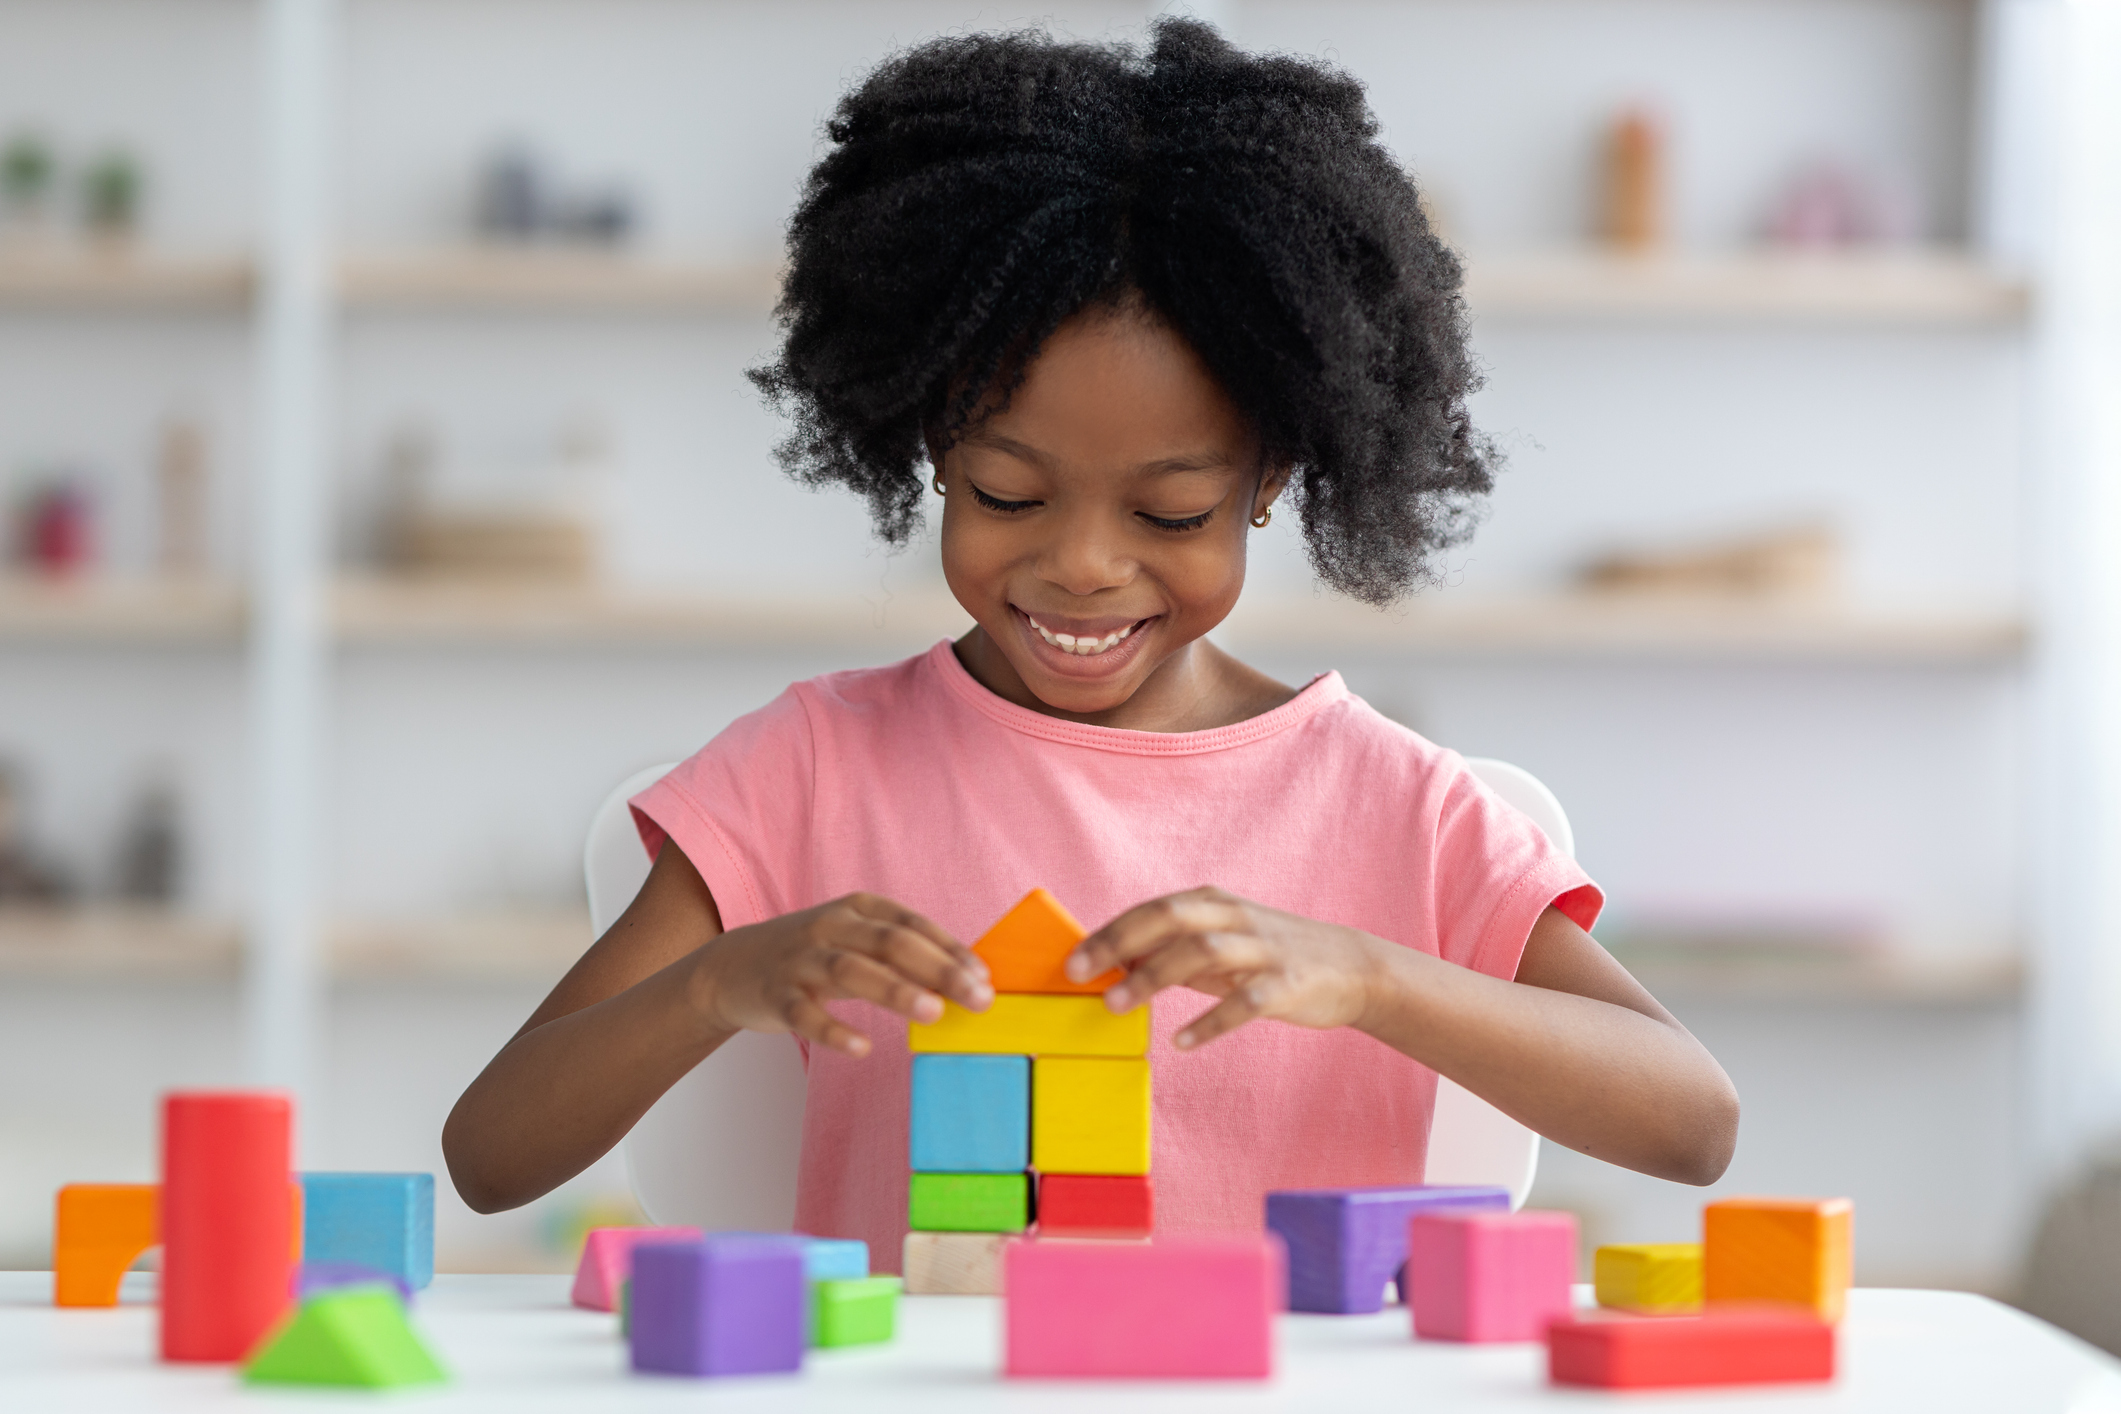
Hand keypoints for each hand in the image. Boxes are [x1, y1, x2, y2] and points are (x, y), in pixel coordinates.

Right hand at [694, 893, 992, 1057]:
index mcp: (857, 909)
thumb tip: (966, 981)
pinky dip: (833, 1031)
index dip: (951, 949)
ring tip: (933, 1012)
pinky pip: (804, 1014)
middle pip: (891, 943)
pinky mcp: (776, 995)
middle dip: (938, 969)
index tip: (984, 978)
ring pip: (851, 971)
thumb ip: (902, 955)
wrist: (733, 966)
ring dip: (895, 991)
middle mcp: (830, 927)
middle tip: (976, 998)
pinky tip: (862, 1047)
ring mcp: (801, 960)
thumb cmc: (813, 955)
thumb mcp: (855, 940)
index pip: (912, 924)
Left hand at [1063, 887, 1386, 1049]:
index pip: (1151, 909)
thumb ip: (1172, 949)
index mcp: (1214, 904)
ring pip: (1203, 951)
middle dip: (1120, 943)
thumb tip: (1112, 964)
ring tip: (1117, 1004)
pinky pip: (1246, 1001)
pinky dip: (1211, 1020)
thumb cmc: (1270, 955)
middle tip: (1080, 974)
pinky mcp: (1289, 983)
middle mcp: (1236, 919)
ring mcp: (1264, 950)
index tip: (1070, 960)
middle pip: (1171, 918)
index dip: (1108, 931)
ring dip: (1155, 975)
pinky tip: (1183, 1040)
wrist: (1352, 967)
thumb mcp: (1221, 942)